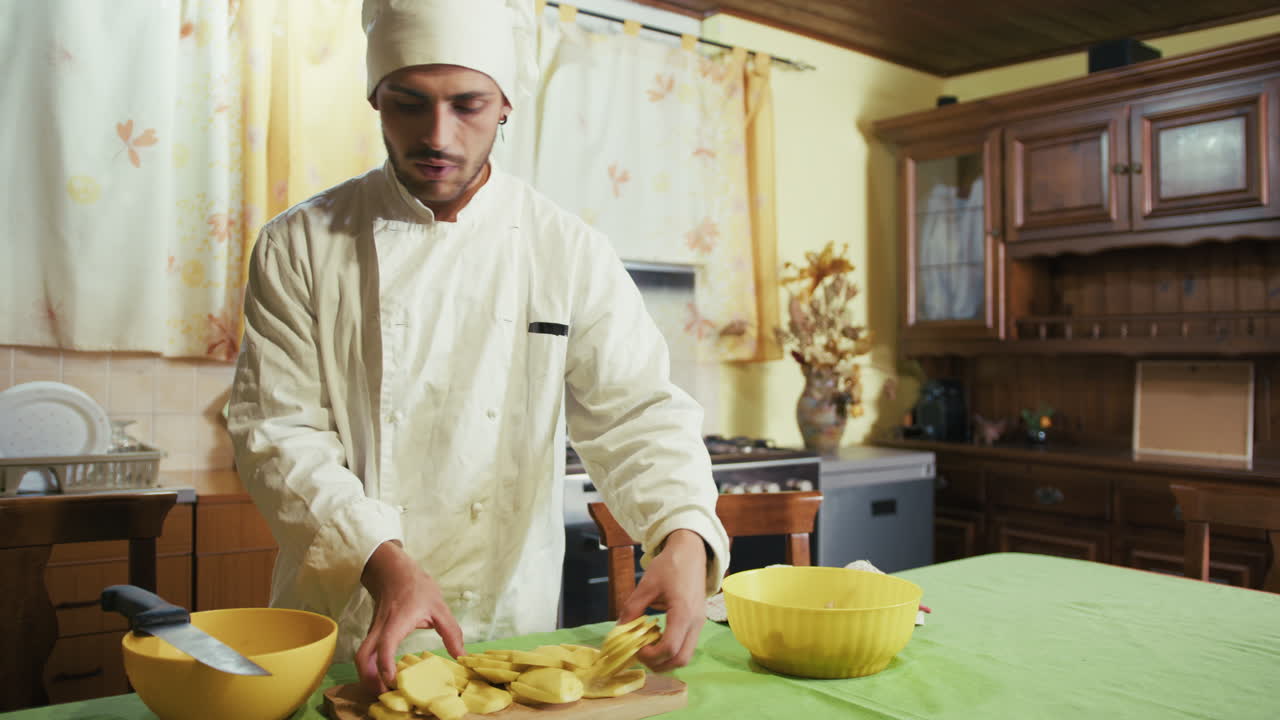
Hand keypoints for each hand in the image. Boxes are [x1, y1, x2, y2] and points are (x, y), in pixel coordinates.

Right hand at [355, 540, 464, 693]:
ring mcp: (373, 631)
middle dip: (369, 679)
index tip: (392, 681)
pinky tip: (382, 677)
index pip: (385, 645)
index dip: (385, 665)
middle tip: (384, 695)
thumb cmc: (416, 586)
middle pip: (363, 657)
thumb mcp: (439, 606)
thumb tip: (460, 656)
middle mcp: (380, 629)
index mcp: (396, 622)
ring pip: (361, 657)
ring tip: (383, 691)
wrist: (392, 570)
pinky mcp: (373, 633)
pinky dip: (369, 668)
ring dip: (367, 676)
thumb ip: (451, 632)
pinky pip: (366, 653)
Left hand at [618, 529, 707, 672]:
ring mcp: (699, 623)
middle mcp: (695, 622)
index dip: (650, 655)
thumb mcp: (646, 585)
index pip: (670, 648)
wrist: (691, 552)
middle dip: (659, 664)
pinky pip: (686, 646)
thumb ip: (632, 609)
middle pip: (681, 660)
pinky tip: (657, 637)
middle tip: (641, 653)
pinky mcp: (698, 622)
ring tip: (648, 646)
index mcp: (683, 612)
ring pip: (685, 656)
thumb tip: (618, 630)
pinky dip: (671, 649)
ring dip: (666, 659)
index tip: (636, 648)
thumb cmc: (669, 565)